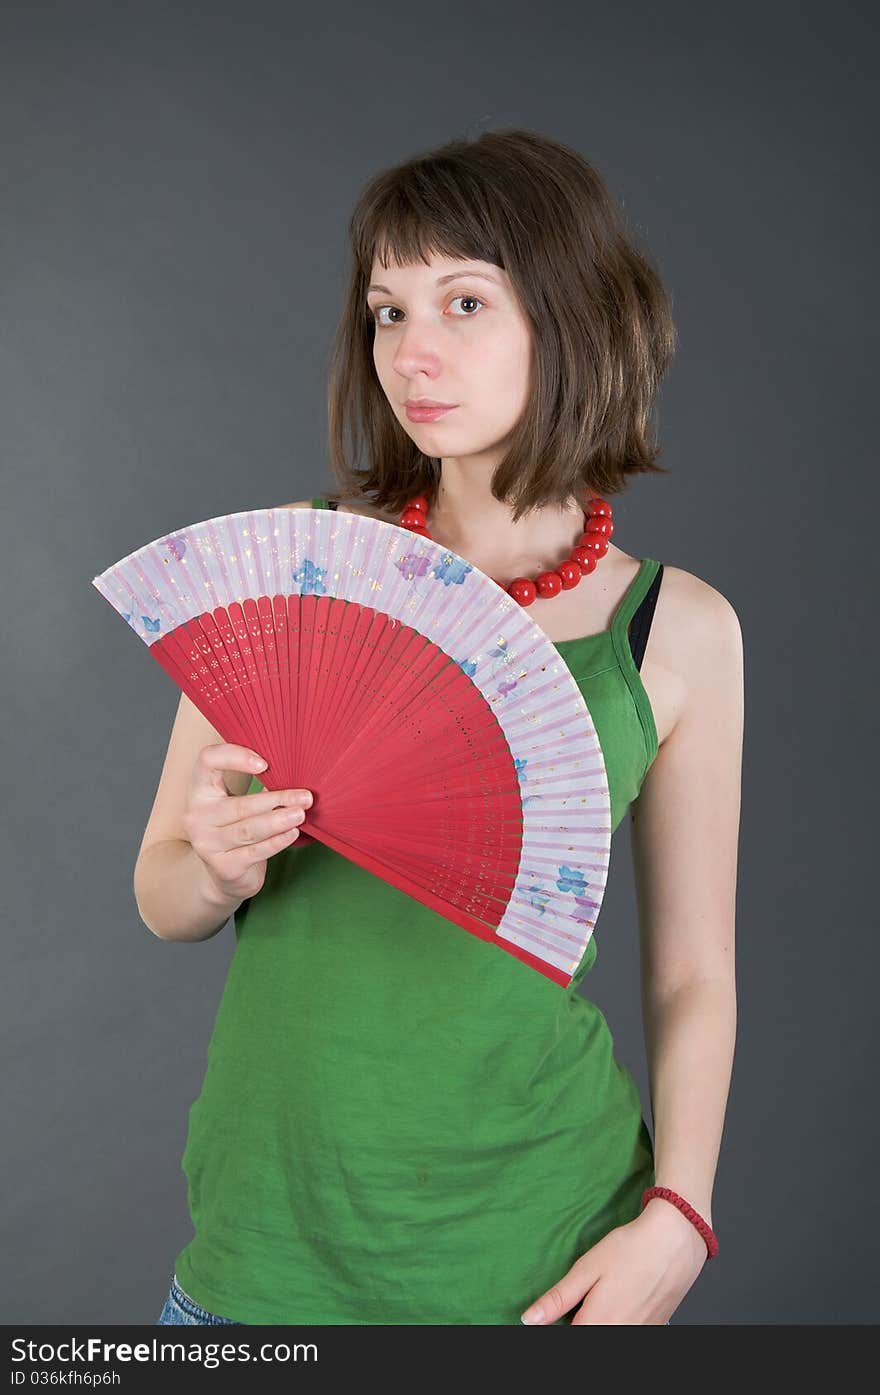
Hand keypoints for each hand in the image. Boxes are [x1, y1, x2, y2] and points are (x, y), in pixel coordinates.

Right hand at [183, 743, 313, 901]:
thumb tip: (293, 771)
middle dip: (277, 800)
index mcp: (200, 790)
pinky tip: (292, 833)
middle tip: (305, 796)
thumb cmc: (235, 827)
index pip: (208, 760)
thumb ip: (256, 783)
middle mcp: (197, 816)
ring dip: (278, 821)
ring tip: (300, 814)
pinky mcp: (223, 867)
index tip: (265, 764)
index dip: (235, 756)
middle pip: (239, 804)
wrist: (223, 874)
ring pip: (248, 829)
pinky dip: (276, 842)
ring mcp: (207, 844)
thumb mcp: (236, 800)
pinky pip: (255, 851)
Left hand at [519, 1199, 708, 1325]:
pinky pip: (632, 1332)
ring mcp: (640, 1334)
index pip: (569, 1338)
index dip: (559, 1326)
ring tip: (606, 1296)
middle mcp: (620, 1335)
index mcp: (597, 1324)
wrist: (677, 1239)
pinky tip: (624, 1301)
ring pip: (612, 1334)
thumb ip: (558, 1299)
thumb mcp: (587, 1268)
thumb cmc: (631, 1249)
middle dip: (581, 1322)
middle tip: (583, 1301)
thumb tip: (530, 1319)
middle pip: (590, 1334)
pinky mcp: (656, 1328)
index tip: (561, 1314)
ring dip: (601, 1321)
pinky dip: (622, 1321)